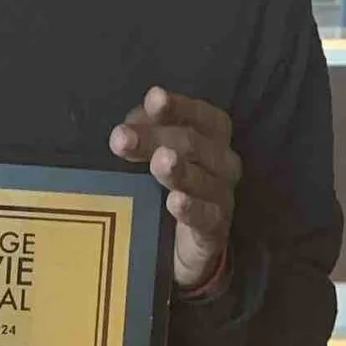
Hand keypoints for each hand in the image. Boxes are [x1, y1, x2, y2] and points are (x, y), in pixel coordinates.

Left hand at [110, 88, 238, 294]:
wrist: (182, 247)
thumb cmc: (166, 186)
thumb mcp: (153, 153)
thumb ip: (143, 134)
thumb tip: (125, 130)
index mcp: (211, 136)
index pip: (200, 115)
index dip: (178, 107)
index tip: (154, 98)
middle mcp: (223, 162)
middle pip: (193, 144)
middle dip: (156, 138)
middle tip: (122, 139)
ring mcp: (221, 197)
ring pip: (202, 179)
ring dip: (178, 169)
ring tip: (159, 162)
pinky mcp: (215, 231)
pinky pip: (207, 217)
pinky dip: (191, 208)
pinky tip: (175, 202)